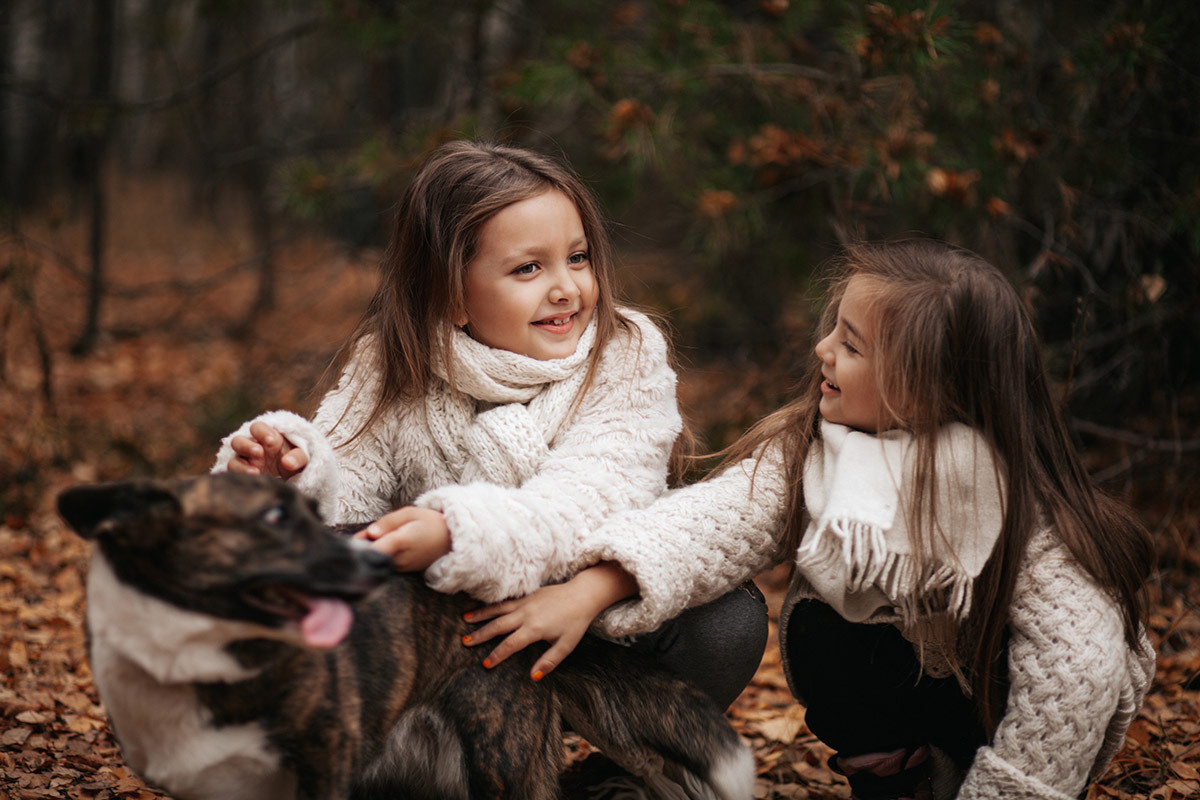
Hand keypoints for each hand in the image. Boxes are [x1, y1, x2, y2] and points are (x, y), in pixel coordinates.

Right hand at [228, 421, 307, 478]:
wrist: (295, 480)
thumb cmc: (297, 463)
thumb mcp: (303, 457)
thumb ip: (298, 457)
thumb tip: (288, 462)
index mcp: (267, 437)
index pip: (257, 428)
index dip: (262, 432)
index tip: (271, 441)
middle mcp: (253, 448)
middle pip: (238, 441)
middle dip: (246, 446)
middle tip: (259, 452)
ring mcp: (246, 463)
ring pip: (234, 459)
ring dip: (241, 465)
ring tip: (256, 472)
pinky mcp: (243, 476)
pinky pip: (235, 475)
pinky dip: (241, 476)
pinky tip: (254, 479)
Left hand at [357, 507, 451, 571]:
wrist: (453, 541)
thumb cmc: (431, 523)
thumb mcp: (411, 513)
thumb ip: (388, 522)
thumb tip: (370, 532)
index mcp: (401, 541)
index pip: (372, 550)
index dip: (359, 546)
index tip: (352, 539)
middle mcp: (400, 558)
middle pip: (371, 556)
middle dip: (363, 546)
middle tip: (366, 534)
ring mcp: (402, 568)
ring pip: (377, 561)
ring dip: (372, 551)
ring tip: (378, 538)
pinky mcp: (404, 572)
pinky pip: (385, 565)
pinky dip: (381, 556)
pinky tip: (386, 546)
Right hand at [461, 563, 636, 680]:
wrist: (583, 595)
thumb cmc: (576, 622)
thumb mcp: (566, 646)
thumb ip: (548, 662)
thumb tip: (532, 677)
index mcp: (535, 628)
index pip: (511, 644)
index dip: (497, 655)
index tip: (485, 664)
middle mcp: (526, 614)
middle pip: (498, 625)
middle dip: (481, 634)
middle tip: (465, 642)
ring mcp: (525, 602)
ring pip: (498, 609)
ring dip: (481, 614)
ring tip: (465, 619)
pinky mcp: (528, 594)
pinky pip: (505, 600)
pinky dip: (492, 603)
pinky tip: (482, 605)